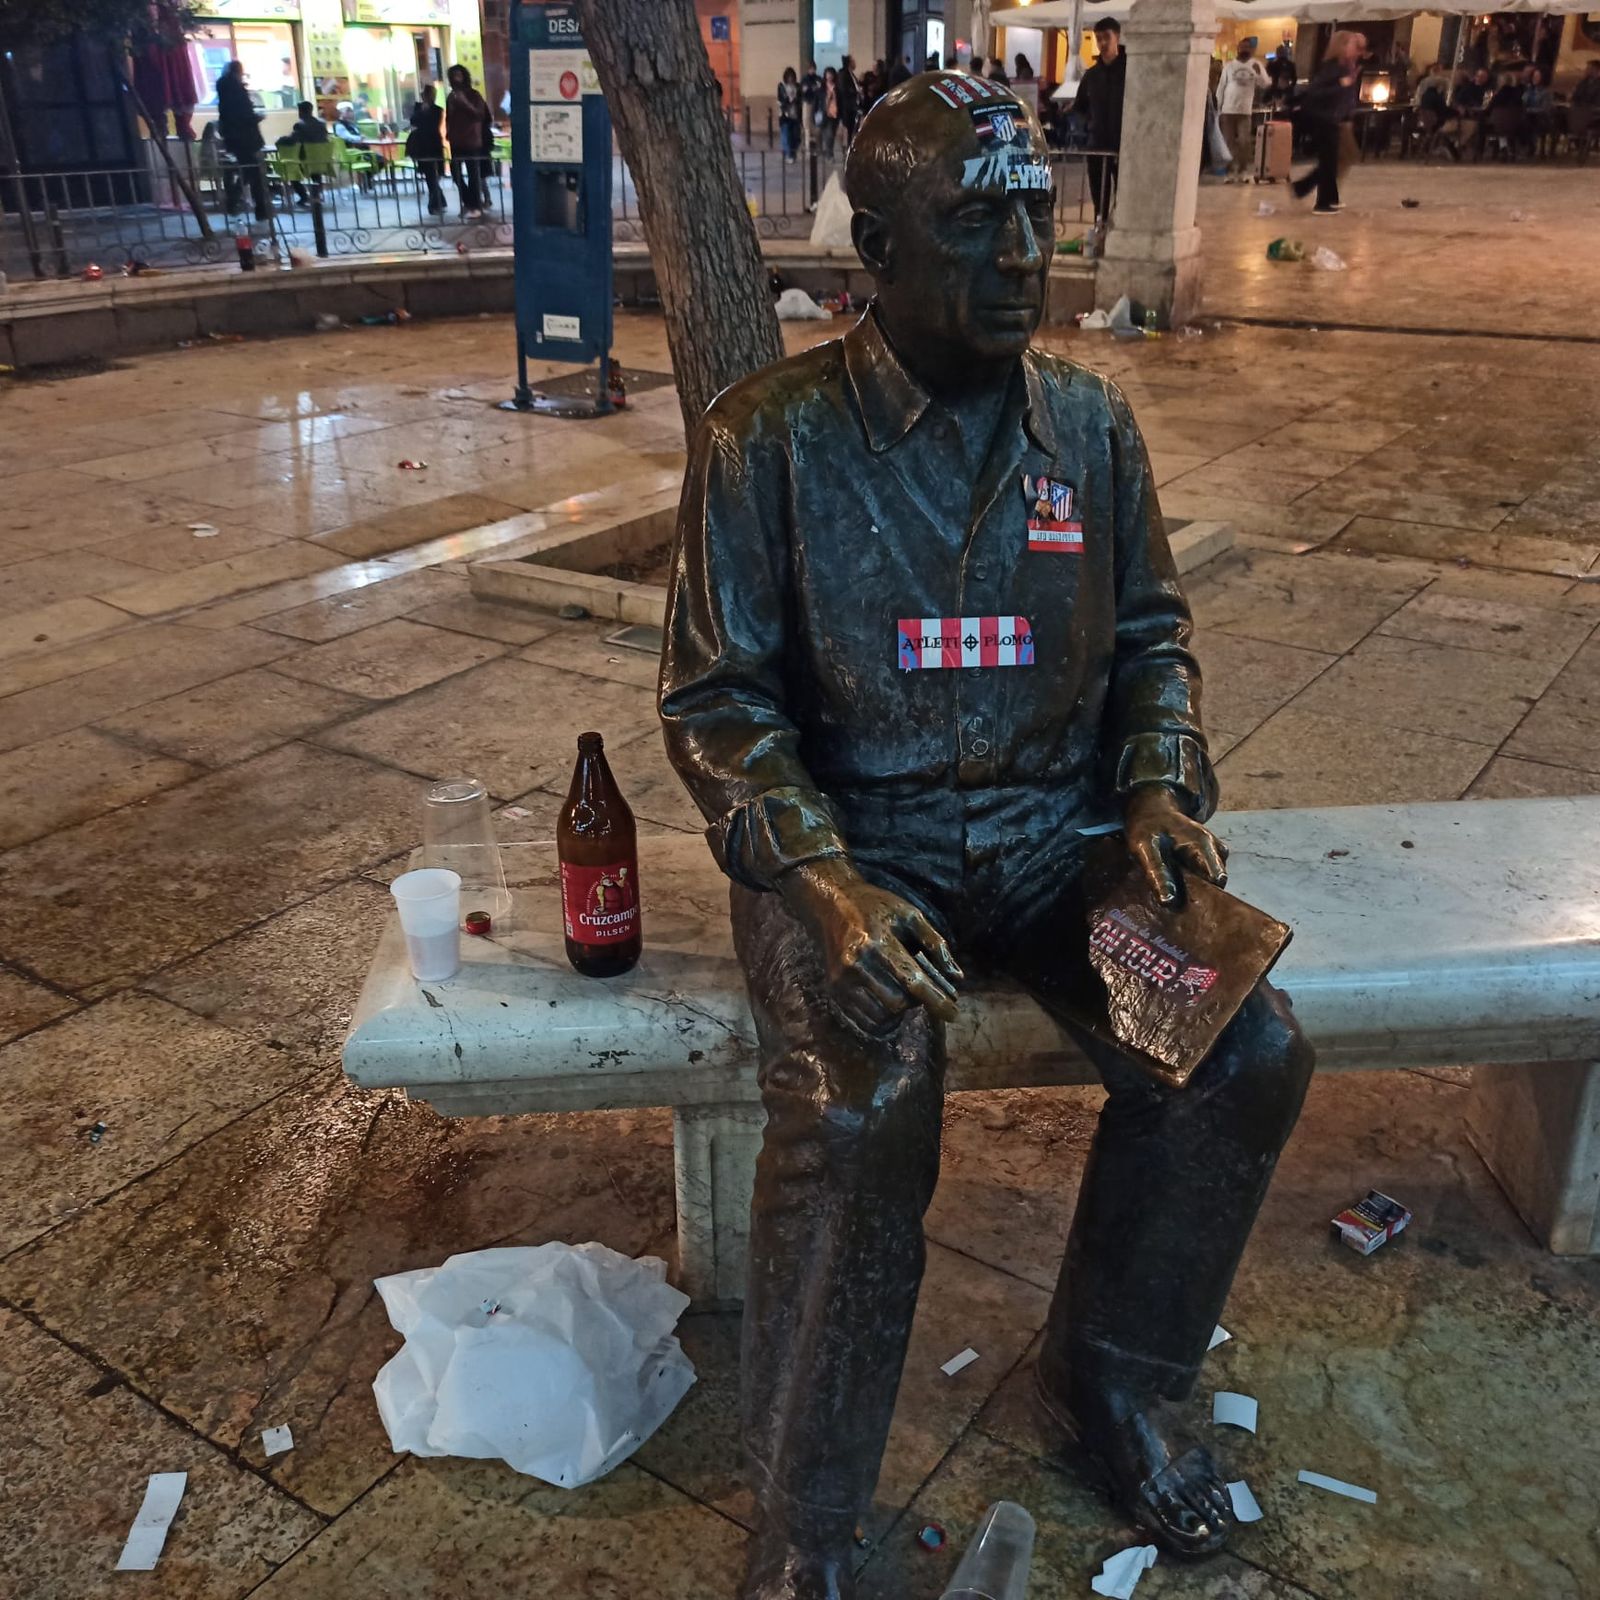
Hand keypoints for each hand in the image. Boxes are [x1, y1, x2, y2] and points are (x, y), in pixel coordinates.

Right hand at [778, 858, 962, 1035]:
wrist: (832, 903)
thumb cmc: (876, 906)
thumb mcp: (910, 915)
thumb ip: (936, 944)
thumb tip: (956, 977)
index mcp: (878, 942)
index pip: (912, 981)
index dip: (936, 1000)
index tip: (953, 1013)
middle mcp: (856, 963)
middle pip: (897, 1003)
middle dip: (915, 1003)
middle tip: (921, 990)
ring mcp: (842, 979)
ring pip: (880, 1015)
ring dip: (898, 1011)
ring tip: (902, 992)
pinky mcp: (834, 989)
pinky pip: (863, 1019)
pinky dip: (881, 1018)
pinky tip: (888, 1002)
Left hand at [1123, 785, 1227, 906]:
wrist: (1152, 810)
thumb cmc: (1147, 828)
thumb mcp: (1144, 849)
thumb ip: (1157, 873)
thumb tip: (1168, 901)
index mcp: (1203, 844)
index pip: (1217, 879)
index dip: (1205, 896)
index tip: (1187, 905)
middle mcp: (1215, 847)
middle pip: (1217, 881)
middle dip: (1201, 892)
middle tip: (1177, 899)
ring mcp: (1215, 851)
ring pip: (1213, 878)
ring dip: (1198, 886)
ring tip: (1175, 888)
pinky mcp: (1210, 856)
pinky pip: (1208, 873)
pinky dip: (1196, 880)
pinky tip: (1179, 881)